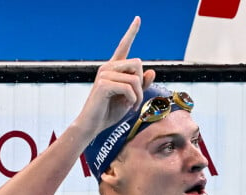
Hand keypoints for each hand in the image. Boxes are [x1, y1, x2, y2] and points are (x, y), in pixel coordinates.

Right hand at [73, 16, 155, 136]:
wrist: (93, 125)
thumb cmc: (110, 111)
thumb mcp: (131, 97)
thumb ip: (140, 84)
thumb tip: (152, 71)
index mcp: (114, 68)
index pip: (124, 46)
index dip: (132, 32)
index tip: (138, 18)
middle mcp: (108, 67)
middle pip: (138, 63)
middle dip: (142, 84)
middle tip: (136, 99)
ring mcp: (104, 74)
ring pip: (135, 78)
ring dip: (139, 95)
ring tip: (132, 106)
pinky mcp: (104, 84)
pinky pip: (129, 88)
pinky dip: (133, 100)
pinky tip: (128, 106)